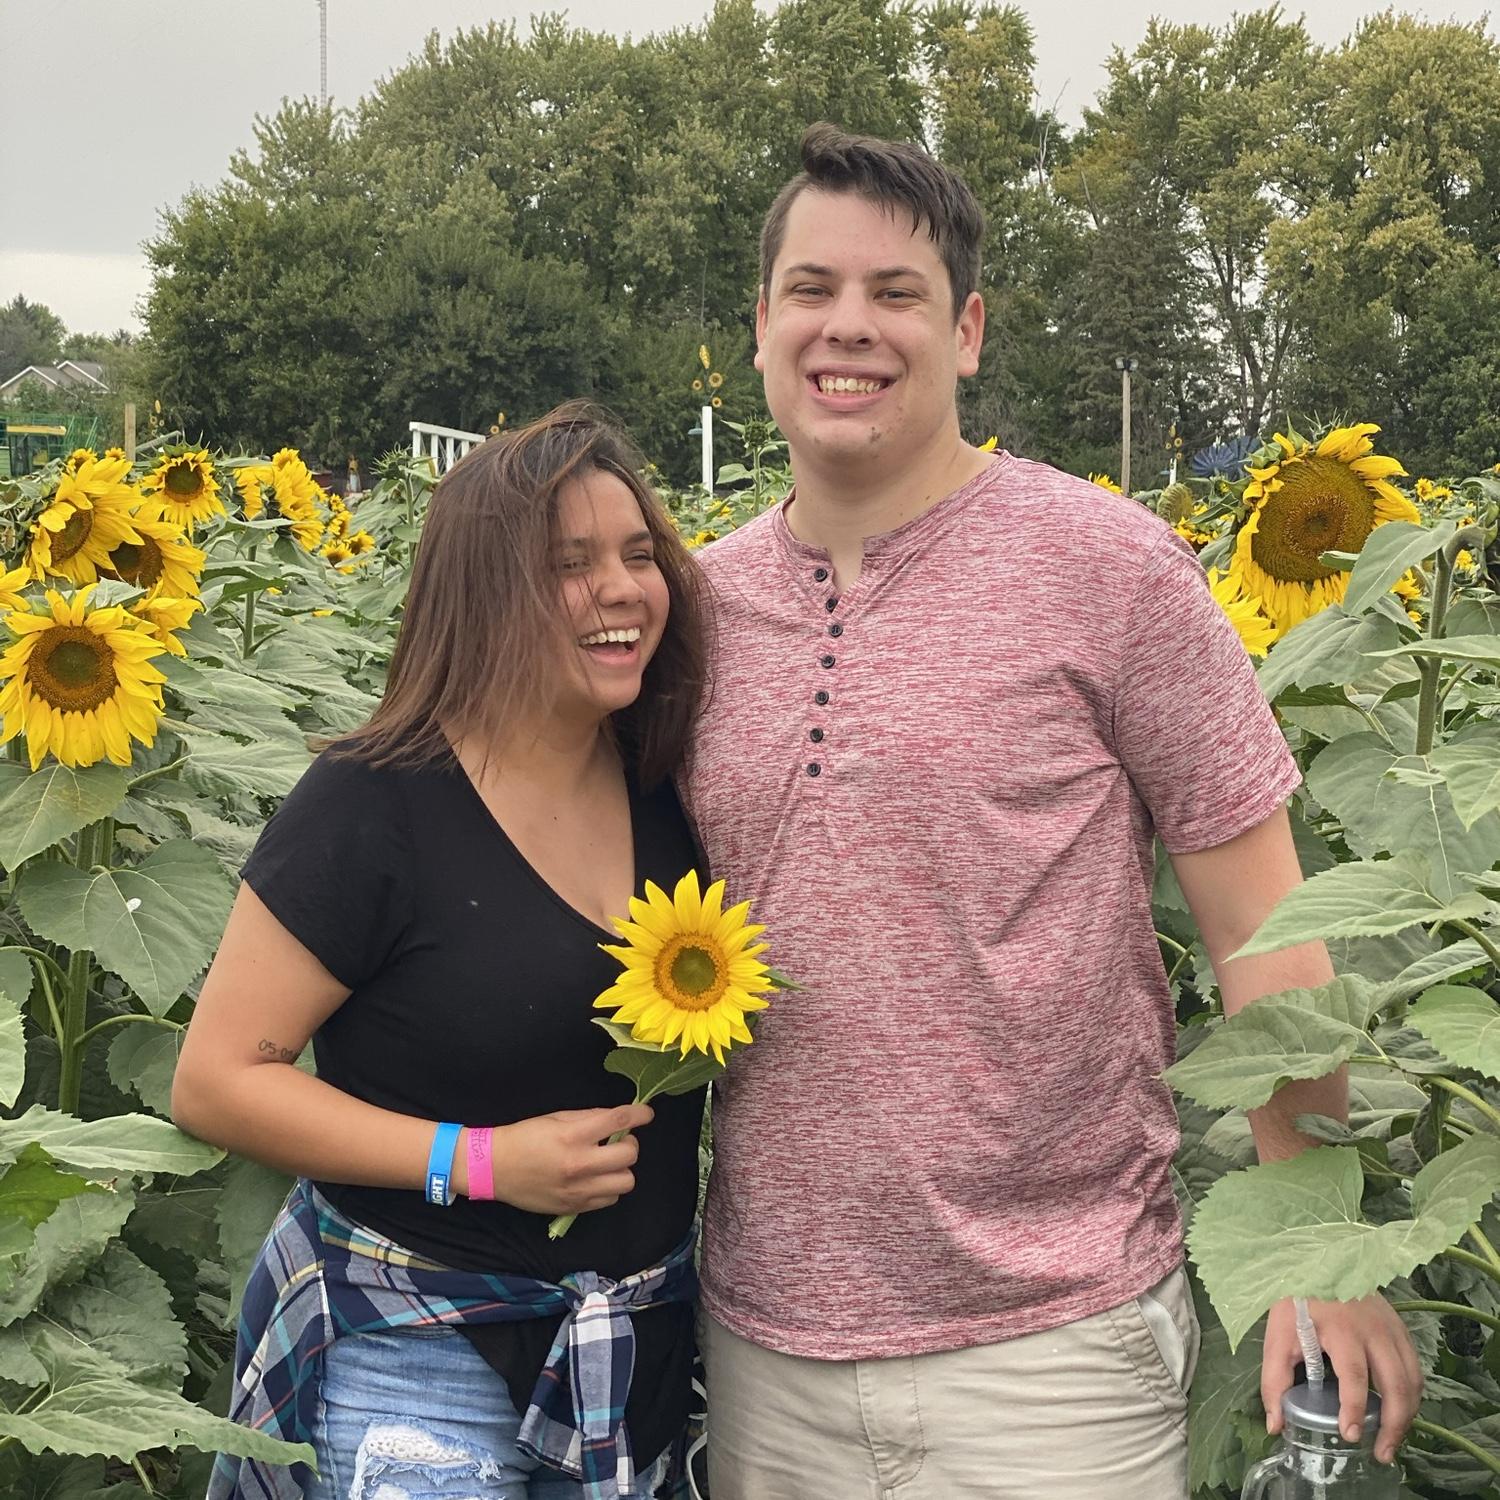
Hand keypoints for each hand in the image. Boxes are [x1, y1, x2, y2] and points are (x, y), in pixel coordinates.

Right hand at [487, 1104, 652, 1215]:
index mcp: (573, 1136)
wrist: (495, 1169)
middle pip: (629, 1155)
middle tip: (619, 1140)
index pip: (618, 1122)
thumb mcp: (556, 1118)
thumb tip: (616, 1119)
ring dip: (622, 1169)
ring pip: (626, 1182)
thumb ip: (589, 1118)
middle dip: (630, 1143)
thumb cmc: (525, 1137)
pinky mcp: (574, 1208)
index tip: (646, 1113)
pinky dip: (609, 1187)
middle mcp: (579, 1165)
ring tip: (607, 1162)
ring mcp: (578, 1190)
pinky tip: (595, 1178)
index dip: (639, 1115)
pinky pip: (610, 1199)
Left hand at [1262, 1296, 1422, 1464]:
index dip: (1354, 1408)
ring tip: (1391, 1440)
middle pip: (1396, 1384)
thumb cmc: (1295, 1300)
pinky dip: (1411, 1395)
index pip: (1354, 1375)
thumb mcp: (1277, 1336)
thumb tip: (1275, 1425)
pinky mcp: (1399, 1328)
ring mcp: (1391, 1328)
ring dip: (1407, 1415)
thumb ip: (1275, 1380)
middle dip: (1393, 1424)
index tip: (1350, 1434)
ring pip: (1412, 1380)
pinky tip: (1398, 1412)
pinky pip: (1414, 1368)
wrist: (1315, 1261)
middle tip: (1381, 1453)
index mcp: (1340, 1328)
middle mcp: (1373, 1329)